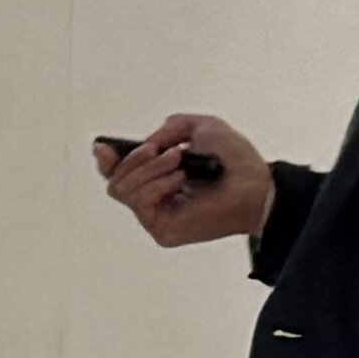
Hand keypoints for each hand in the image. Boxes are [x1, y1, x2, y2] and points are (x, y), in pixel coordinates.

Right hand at [99, 112, 275, 249]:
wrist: (255, 183)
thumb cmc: (235, 160)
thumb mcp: (202, 127)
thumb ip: (171, 127)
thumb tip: (148, 142)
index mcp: (158, 176)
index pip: (118, 173)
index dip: (106, 161)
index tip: (103, 148)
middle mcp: (154, 197)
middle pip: (115, 181)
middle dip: (134, 161)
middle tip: (164, 151)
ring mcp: (156, 215)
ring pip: (122, 190)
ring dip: (149, 170)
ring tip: (179, 163)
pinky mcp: (162, 229)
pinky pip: (139, 204)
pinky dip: (157, 186)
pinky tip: (179, 181)